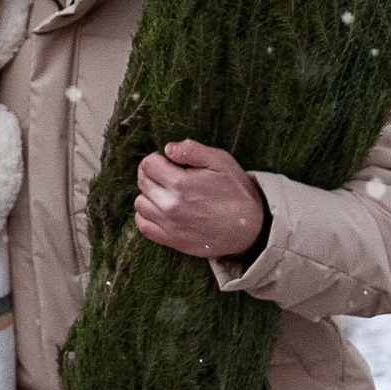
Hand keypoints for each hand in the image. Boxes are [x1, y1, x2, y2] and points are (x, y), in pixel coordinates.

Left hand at [131, 137, 267, 262]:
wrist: (250, 228)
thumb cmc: (236, 192)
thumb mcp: (220, 161)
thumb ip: (191, 150)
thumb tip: (167, 148)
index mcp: (180, 183)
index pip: (148, 164)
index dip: (156, 158)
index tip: (167, 161)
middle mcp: (170, 205)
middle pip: (142, 182)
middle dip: (151, 174)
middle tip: (168, 174)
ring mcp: (170, 225)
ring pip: (140, 203)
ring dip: (149, 194)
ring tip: (166, 192)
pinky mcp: (172, 241)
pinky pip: (143, 226)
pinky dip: (146, 215)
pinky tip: (159, 209)